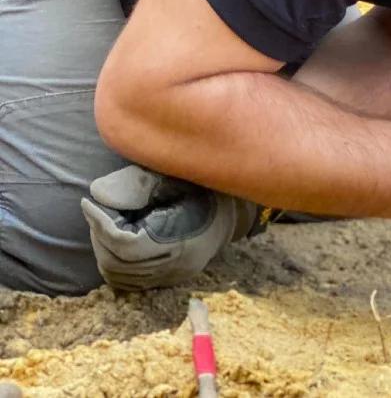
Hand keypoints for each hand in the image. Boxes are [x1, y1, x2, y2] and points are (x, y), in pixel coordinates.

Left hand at [80, 166, 271, 290]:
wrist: (233, 211)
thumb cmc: (204, 189)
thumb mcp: (177, 178)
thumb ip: (140, 183)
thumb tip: (98, 194)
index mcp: (182, 241)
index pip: (125, 245)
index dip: (100, 224)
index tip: (88, 203)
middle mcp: (177, 266)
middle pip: (117, 264)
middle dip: (98, 236)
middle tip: (98, 211)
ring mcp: (173, 277)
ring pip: (118, 276)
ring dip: (103, 250)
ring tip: (108, 224)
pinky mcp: (169, 280)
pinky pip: (128, 281)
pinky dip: (113, 262)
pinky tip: (117, 240)